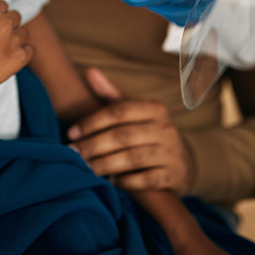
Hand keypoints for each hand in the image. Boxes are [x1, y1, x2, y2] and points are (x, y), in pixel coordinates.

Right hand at [0, 0, 33, 104]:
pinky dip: (23, 53)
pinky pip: (30, 49)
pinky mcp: (22, 56)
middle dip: (9, 23)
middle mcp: (6, 22)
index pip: (3, 5)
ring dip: (16, 37)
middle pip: (16, 16)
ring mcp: (16, 39)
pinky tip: (13, 57)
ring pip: (24, 32)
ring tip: (4, 49)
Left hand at [67, 68, 193, 194]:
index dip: (92, 122)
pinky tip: (110, 180)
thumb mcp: (134, 112)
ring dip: (105, 164)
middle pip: (123, 136)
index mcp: (154, 109)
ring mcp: (171, 153)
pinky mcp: (173, 176)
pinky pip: (147, 180)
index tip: (71, 132)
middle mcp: (165, 129)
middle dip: (93, 145)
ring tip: (85, 167)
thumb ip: (111, 95)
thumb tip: (89, 72)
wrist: (182, 163)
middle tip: (73, 152)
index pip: (119, 111)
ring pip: (133, 158)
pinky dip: (126, 181)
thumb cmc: (148, 133)